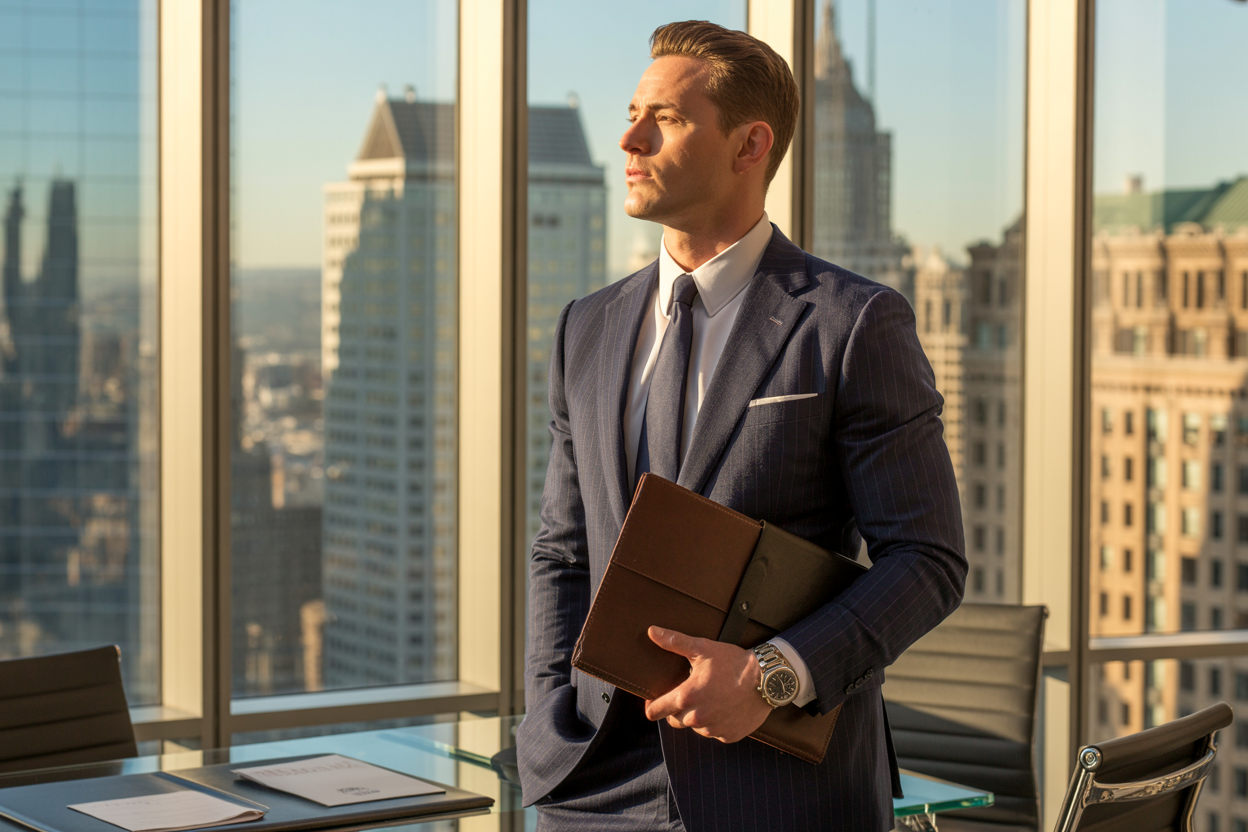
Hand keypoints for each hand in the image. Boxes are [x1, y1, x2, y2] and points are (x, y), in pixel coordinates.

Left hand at [643, 626, 772, 742]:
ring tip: (711, 698)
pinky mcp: (729, 736)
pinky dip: (717, 723)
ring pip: (696, 727)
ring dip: (698, 716)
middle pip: (674, 721)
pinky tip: (725, 707)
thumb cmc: (733, 662)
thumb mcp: (703, 648)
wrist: (767, 678)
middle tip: (690, 693)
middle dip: (677, 709)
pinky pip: (716, 732)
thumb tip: (652, 632)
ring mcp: (714, 729)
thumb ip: (674, 642)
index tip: (655, 700)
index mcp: (686, 697)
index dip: (652, 706)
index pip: (655, 711)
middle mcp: (697, 718)